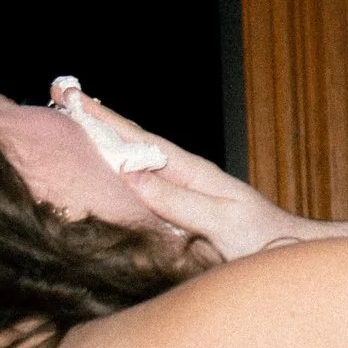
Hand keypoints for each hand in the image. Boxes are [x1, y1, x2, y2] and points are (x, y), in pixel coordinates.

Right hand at [58, 82, 347, 258]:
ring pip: (133, 160)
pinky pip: (140, 185)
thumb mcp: (221, 222)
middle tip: (58, 95)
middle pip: (132, 141)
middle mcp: (185, 176)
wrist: (288, 253)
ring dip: (102, 140)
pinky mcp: (180, 210)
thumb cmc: (261, 241)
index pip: (139, 139)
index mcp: (193, 172)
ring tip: (69, 120)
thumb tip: (131, 176)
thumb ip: (180, 201)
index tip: (72, 98)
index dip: (104, 119)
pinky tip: (102, 168)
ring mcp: (183, 191)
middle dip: (95, 120)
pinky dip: (116, 170)